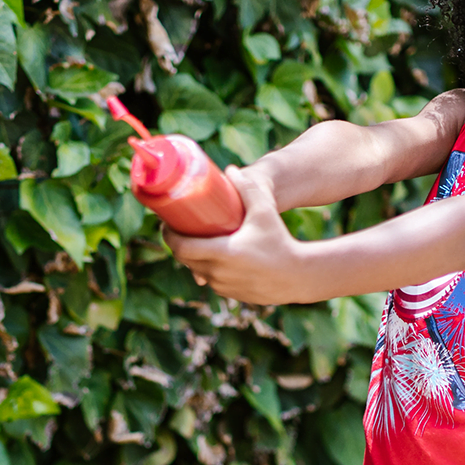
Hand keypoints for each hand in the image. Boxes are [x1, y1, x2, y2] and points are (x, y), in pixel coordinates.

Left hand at [164, 167, 312, 305]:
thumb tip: (231, 169)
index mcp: (221, 253)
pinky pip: (211, 281)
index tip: (166, 225)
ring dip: (192, 258)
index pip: (181, 247)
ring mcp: (223, 286)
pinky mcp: (232, 295)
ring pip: (197, 271)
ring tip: (192, 241)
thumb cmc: (280, 241)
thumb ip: (248, 189)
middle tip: (177, 228)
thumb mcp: (264, 211)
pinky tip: (208, 258)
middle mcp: (218, 273)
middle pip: (185, 259)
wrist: (299, 276)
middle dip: (178, 244)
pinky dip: (207, 269)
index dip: (169, 236)